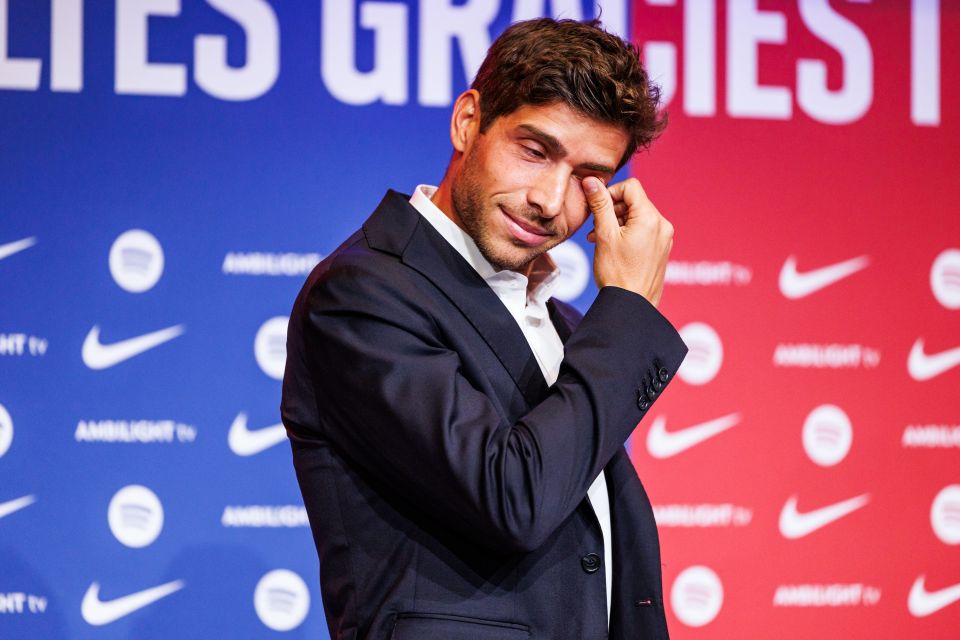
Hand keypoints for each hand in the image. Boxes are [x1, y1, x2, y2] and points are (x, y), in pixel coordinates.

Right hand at [582, 177, 672, 305]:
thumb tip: (592, 181)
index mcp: (650, 218)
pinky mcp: (661, 250)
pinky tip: (613, 247)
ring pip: (638, 217)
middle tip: (595, 227)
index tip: (597, 208)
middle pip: (635, 202)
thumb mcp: (604, 235)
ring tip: (600, 239)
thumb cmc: (617, 273)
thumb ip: (600, 204)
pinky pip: (644, 232)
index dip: (610, 193)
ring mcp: (664, 239)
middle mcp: (662, 225)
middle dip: (612, 210)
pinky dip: (627, 234)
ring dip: (617, 223)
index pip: (630, 187)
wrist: (631, 305)